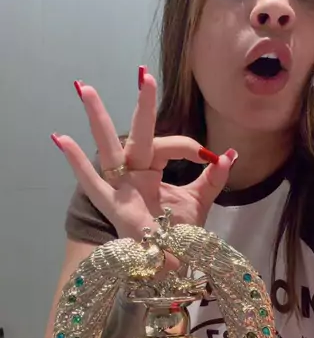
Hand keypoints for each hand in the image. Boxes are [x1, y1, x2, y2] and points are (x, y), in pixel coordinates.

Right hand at [51, 67, 236, 240]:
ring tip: (86, 89)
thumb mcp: (199, 201)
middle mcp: (135, 171)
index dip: (188, 147)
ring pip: (109, 147)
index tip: (207, 156)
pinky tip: (60, 138)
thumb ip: (214, 178)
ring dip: (98, 119)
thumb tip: (230, 153)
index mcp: (154, 168)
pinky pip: (91, 181)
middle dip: (143, 105)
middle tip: (146, 75)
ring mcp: (121, 185)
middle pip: (138, 133)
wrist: (172, 262)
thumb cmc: (179, 233)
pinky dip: (77, 162)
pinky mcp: (113, 203)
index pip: (168, 145)